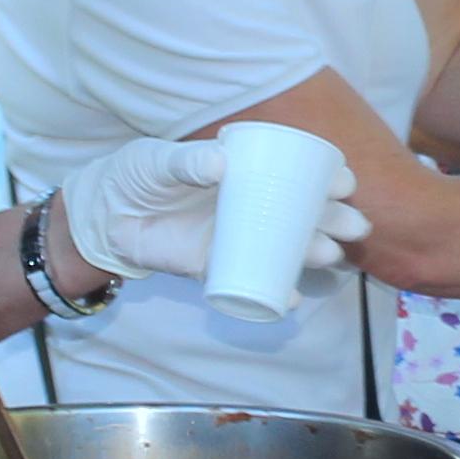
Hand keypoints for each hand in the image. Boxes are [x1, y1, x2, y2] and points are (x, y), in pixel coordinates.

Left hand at [55, 133, 364, 285]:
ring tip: (331, 254)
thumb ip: (187, 161)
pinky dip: (274, 293)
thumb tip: (222, 166)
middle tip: (354, 225)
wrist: (104, 216)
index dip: (327, 178)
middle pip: (304, 215)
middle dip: (335, 221)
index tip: (346, 181)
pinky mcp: (216, 268)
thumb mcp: (158, 161)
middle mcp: (250, 206)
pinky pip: (253, 283)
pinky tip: (291, 297)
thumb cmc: (137, 177)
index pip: (296, 174)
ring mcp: (237, 239)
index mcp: (245, 173)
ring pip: (287, 249)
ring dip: (313, 253)